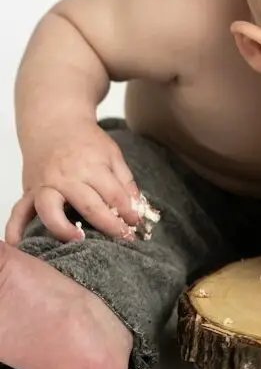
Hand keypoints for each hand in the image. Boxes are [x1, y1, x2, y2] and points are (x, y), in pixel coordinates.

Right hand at [5, 123, 141, 243]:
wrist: (54, 123)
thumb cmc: (86, 141)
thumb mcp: (112, 154)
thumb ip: (125, 180)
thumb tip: (137, 207)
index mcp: (91, 166)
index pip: (114, 194)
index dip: (128, 211)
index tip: (135, 224)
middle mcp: (66, 177)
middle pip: (88, 205)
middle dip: (108, 224)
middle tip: (122, 238)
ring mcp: (45, 185)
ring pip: (50, 210)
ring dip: (63, 228)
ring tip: (79, 240)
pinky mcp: (28, 191)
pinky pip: (18, 212)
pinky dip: (16, 229)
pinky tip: (20, 244)